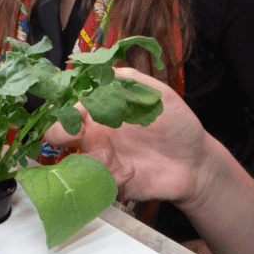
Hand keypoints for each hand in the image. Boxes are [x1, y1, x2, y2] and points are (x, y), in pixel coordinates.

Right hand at [41, 68, 219, 206]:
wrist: (196, 161)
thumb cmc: (176, 124)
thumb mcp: (156, 93)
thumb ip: (129, 79)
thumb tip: (99, 70)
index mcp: (102, 112)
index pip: (70, 106)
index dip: (65, 106)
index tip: (72, 108)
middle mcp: (96, 136)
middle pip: (59, 135)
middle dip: (58, 133)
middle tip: (76, 133)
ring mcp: (102, 161)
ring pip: (74, 161)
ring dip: (87, 158)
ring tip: (112, 156)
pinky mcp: (111, 184)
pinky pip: (96, 183)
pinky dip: (109, 178)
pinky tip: (131, 172)